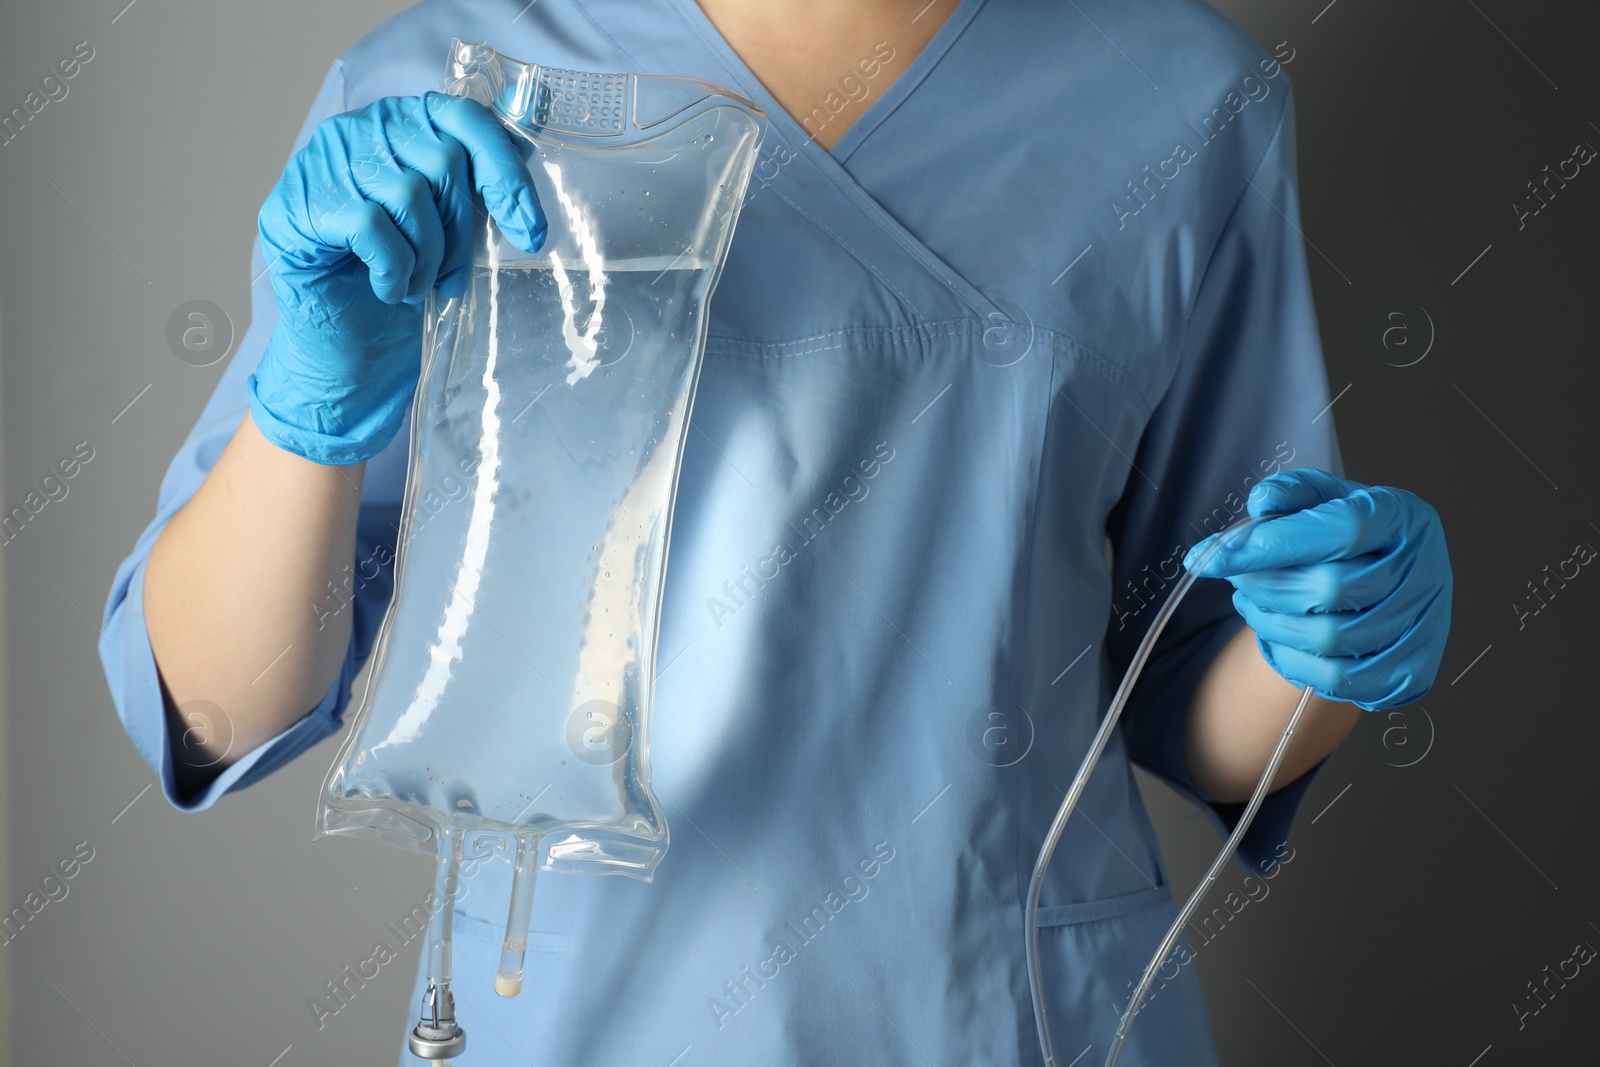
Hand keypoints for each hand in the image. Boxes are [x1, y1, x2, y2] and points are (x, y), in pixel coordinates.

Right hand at [250, 92, 546, 464]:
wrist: (347, 353)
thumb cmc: (401, 286)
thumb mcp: (455, 230)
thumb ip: (482, 181)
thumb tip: (532, 127)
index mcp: (401, 125)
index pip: (466, 119)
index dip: (506, 173)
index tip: (530, 233)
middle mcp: (357, 130)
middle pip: (443, 161)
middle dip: (461, 233)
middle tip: (450, 278)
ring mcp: (319, 163)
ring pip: (407, 194)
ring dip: (426, 257)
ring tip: (415, 286)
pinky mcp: (294, 205)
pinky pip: (369, 225)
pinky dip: (392, 268)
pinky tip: (388, 289)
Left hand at [1183, 469, 1451, 710]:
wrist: (1398, 584)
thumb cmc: (1355, 537)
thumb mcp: (1326, 498)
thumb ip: (1292, 492)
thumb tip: (1262, 504)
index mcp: (1402, 518)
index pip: (1339, 529)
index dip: (1269, 544)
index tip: (1210, 556)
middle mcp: (1423, 572)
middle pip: (1328, 588)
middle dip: (1265, 586)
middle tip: (1238, 579)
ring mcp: (1421, 627)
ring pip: (1327, 638)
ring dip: (1272, 623)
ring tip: (1255, 603)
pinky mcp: (1408, 672)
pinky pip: (1335, 677)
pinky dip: (1292, 658)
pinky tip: (1280, 634)